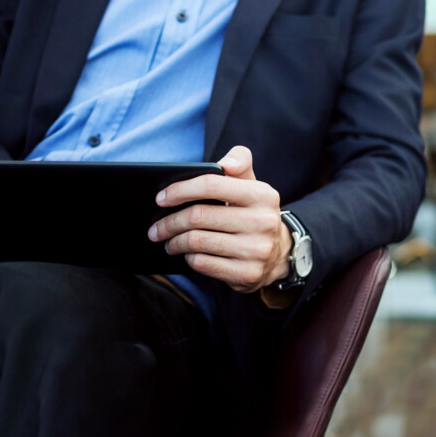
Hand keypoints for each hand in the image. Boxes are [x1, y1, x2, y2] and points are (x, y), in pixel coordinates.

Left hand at [148, 146, 291, 293]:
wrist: (278, 255)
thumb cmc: (253, 214)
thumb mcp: (252, 186)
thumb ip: (239, 165)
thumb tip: (226, 163)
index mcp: (262, 195)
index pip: (212, 185)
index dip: (181, 190)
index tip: (161, 198)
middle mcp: (263, 221)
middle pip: (199, 216)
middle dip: (170, 222)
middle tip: (156, 228)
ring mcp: (257, 249)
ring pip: (197, 242)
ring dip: (174, 242)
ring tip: (168, 242)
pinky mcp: (248, 273)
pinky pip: (203, 263)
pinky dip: (188, 258)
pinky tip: (187, 254)